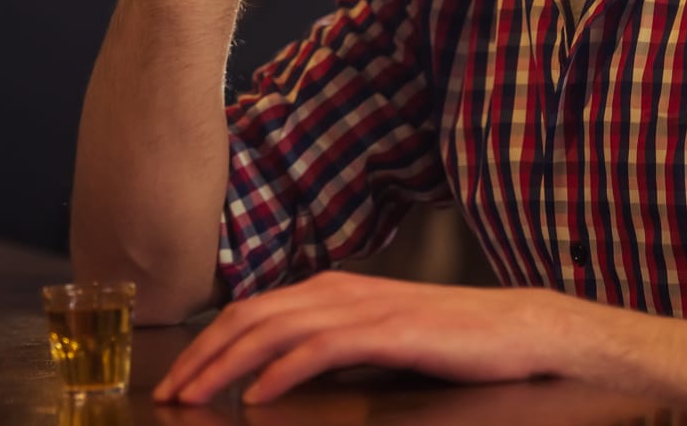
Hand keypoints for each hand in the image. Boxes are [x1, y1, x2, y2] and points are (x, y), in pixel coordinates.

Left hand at [152, 272, 603, 405]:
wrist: (517, 327)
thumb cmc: (448, 338)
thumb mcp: (374, 337)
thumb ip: (328, 345)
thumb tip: (275, 373)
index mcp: (330, 289)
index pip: (251, 311)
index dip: (207, 343)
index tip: (177, 378)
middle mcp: (337, 290)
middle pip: (250, 316)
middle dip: (202, 355)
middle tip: (169, 392)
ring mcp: (363, 307)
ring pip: (275, 330)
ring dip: (227, 364)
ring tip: (196, 396)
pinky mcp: (389, 331)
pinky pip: (321, 348)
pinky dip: (282, 369)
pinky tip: (257, 395)